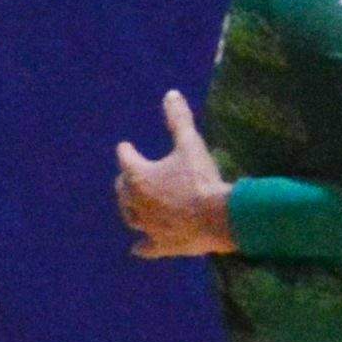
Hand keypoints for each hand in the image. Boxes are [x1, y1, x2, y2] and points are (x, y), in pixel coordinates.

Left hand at [114, 90, 234, 256]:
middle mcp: (136, 202)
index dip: (126, 150)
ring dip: (130, 210)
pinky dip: (141, 246)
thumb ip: (178, 119)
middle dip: (125, 181)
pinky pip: (145, 247)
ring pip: (130, 217)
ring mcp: (147, 226)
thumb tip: (170, 94)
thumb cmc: (201, 178)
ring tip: (132, 207)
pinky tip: (137, 248)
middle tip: (128, 177)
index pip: (125, 158)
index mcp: (138, 175)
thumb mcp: (191, 144)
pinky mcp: (161, 245)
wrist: (219, 218)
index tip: (126, 146)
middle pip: (122, 189)